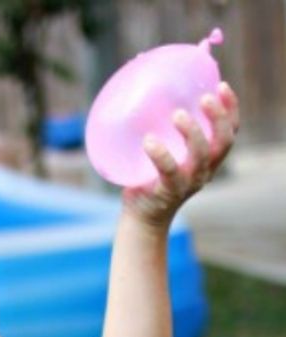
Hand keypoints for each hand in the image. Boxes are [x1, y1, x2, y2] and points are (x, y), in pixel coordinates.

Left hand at [123, 82, 239, 226]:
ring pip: (201, 156)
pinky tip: (149, 141)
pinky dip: (161, 154)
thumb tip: (151, 83)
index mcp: (208, 158)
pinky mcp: (168, 192)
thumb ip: (166, 127)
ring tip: (177, 114)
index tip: (222, 86)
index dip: (231, 109)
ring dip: (193, 133)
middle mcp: (204, 170)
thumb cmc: (151, 176)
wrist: (141, 216)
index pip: (230, 131)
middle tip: (204, 98)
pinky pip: (169, 172)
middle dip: (218, 118)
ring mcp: (188, 183)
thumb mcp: (166, 150)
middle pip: (223, 142)